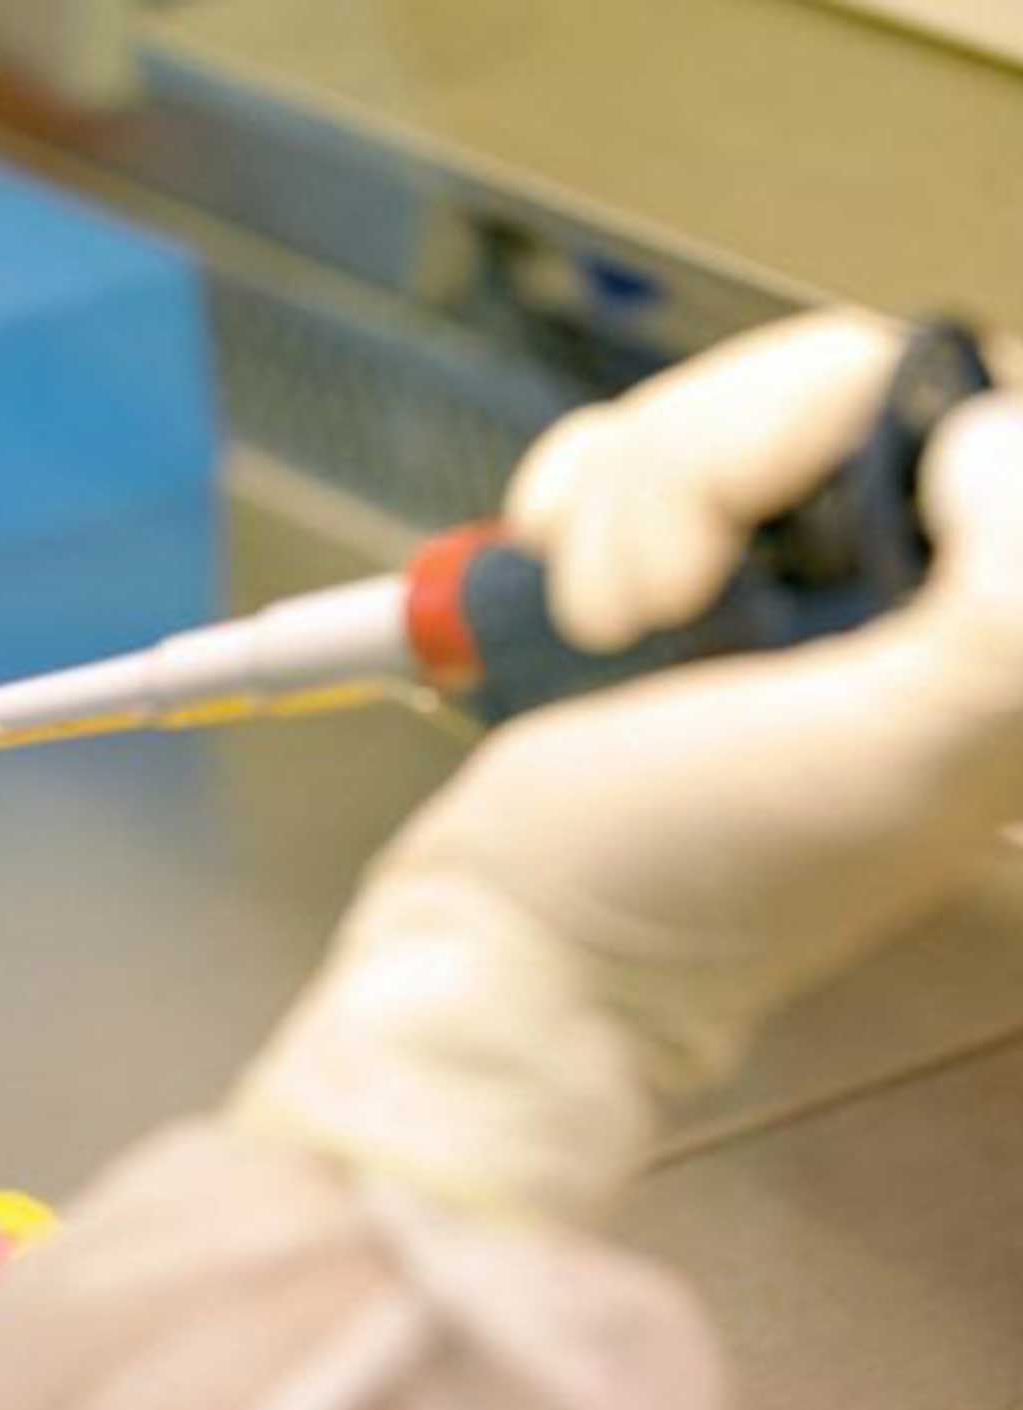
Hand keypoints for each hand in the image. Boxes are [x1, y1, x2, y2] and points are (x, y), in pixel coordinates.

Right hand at [234, 332, 1022, 1221]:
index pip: (970, 416)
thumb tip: (982, 434)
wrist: (516, 944)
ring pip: (711, 411)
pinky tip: (555, 584)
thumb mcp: (891, 756)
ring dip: (621, 508)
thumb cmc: (691, 876)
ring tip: (603, 631)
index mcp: (988, 627)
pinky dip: (572, 498)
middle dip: (702, 473)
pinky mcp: (661, 579)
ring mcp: (774, 583)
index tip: (767, 523)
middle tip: (662, 604)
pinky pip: (624, 449)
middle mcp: (897, 593)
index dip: (843, 425)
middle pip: (826, 386)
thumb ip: (1006, 605)